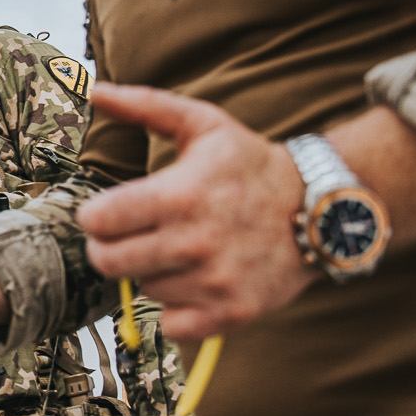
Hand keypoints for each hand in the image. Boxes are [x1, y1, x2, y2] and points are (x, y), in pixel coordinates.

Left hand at [76, 82, 308, 341]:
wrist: (319, 208)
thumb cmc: (250, 164)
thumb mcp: (204, 124)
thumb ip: (146, 106)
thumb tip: (96, 90)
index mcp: (178, 196)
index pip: (98, 222)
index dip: (96, 216)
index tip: (111, 212)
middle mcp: (194, 242)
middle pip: (109, 262)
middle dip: (111, 247)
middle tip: (133, 235)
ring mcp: (213, 282)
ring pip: (142, 290)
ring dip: (151, 272)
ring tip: (179, 250)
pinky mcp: (231, 313)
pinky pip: (172, 326)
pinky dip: (176, 308)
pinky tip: (193, 281)